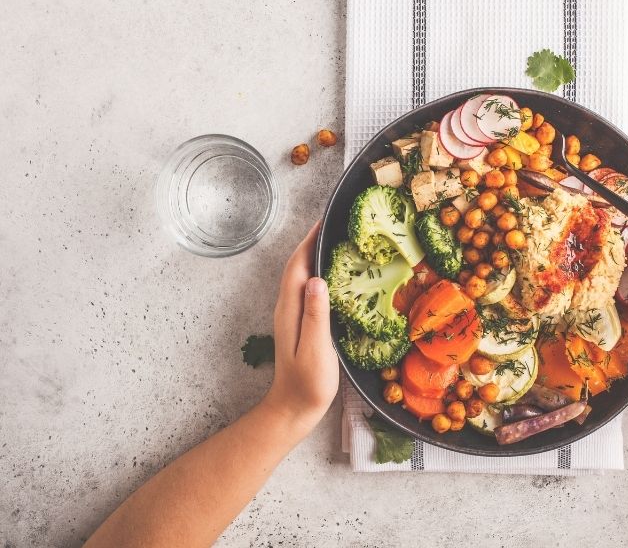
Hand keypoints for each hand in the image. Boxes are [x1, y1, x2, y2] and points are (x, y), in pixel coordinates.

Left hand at [264, 222, 338, 432]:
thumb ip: (316, 315)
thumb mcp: (316, 349)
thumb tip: (317, 280)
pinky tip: (334, 276)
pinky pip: (307, 289)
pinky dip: (318, 274)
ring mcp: (292, 315)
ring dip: (314, 256)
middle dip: (311, 243)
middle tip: (334, 225)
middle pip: (297, 267)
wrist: (294, 408)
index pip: (297, 267)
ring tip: (336, 242)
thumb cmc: (308, 383)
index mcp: (290, 310)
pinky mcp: (300, 323)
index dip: (308, 242)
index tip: (323, 221)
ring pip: (301, 276)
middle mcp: (287, 308)